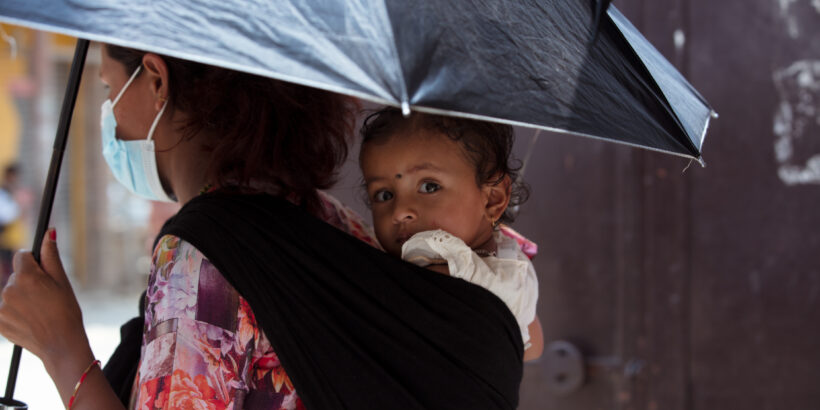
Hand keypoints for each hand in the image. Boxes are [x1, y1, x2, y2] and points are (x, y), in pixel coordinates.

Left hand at [0, 229, 92, 369]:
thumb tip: (48, 231)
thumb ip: (51, 255)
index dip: (35, 263)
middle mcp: (9, 289)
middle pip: (16, 276)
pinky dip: (14, 313)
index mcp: (26, 276)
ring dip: (22, 298)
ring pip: (10, 293)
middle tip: (46, 298)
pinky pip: (4, 310)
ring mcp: (1, 307)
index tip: (44, 275)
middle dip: (29, 282)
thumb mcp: (62, 281)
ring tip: (39, 312)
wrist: (61, 345)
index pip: (22, 256)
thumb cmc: (67, 311)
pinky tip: (30, 320)